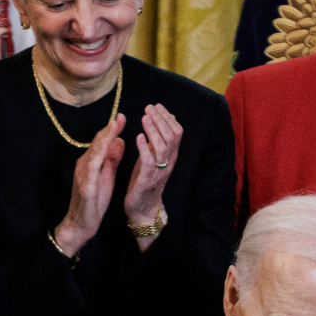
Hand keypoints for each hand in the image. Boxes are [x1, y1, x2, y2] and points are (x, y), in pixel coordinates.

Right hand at [51, 113, 125, 257]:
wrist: (81, 224)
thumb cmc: (94, 202)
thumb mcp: (107, 176)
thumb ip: (112, 159)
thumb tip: (120, 140)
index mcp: (92, 162)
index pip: (103, 142)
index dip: (112, 129)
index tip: (123, 117)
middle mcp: (85, 164)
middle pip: (98, 143)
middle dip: (109, 129)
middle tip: (120, 116)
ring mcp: (83, 174)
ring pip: (94, 152)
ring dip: (104, 138)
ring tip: (114, 126)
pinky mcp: (85, 185)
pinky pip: (92, 168)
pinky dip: (99, 156)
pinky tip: (106, 148)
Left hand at [122, 104, 181, 235]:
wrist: (142, 209)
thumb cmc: (145, 182)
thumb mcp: (153, 158)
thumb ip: (157, 142)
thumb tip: (158, 121)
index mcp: (171, 157)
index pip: (177, 133)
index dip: (168, 118)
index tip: (157, 106)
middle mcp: (168, 163)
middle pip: (171, 137)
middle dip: (161, 120)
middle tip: (149, 107)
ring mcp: (159, 172)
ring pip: (162, 147)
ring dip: (153, 130)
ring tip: (145, 117)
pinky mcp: (146, 180)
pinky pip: (148, 162)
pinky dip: (144, 147)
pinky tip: (138, 136)